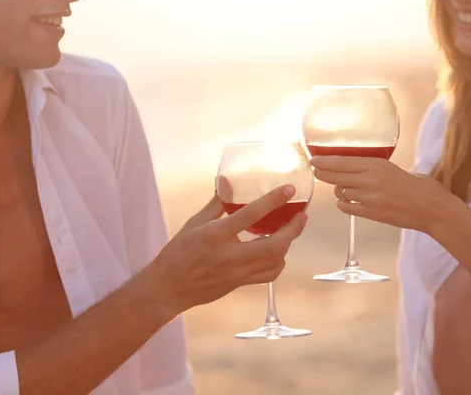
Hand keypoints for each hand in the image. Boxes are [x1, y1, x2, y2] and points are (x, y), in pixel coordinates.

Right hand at [143, 185, 307, 317]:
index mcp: (215, 236)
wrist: (167, 289)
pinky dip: (279, 262)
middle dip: (293, 229)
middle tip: (302, 216)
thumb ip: (216, 204)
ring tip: (290, 231)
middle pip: (274, 244)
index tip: (289, 191)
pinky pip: (268, 275)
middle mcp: (230, 256)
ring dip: (287, 244)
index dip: (273, 201)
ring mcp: (237, 273)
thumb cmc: (177, 254)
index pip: (250, 215)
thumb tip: (227, 182)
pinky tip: (277, 252)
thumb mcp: (193, 224)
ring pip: (275, 261)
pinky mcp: (240, 284)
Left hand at [311, 156, 460, 233]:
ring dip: (337, 190)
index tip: (314, 160)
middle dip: (323, 173)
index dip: (325, 161)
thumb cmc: (421, 187)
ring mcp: (371, 198)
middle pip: (337, 176)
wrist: (434, 210)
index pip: (343, 161)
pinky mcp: (373, 214)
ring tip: (340, 188)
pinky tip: (345, 202)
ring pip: (341, 192)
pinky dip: (343, 204)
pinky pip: (348, 208)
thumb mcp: (398, 169)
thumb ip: (377, 168)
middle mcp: (372, 180)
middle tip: (316, 171)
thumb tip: (358, 168)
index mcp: (379, 165)